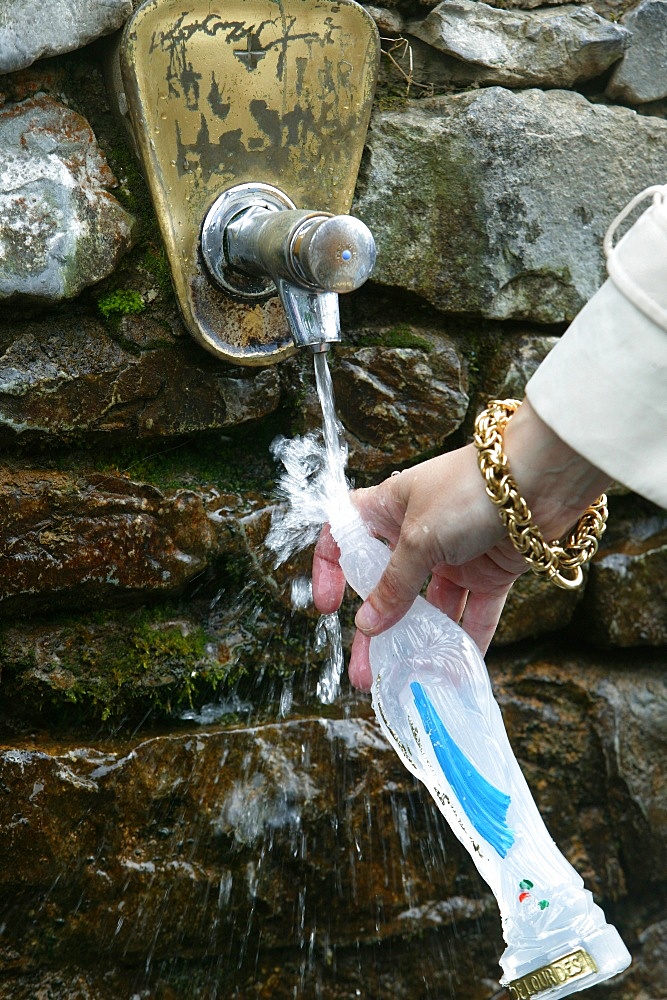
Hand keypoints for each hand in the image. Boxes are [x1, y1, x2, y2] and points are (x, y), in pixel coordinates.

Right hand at [312, 401, 609, 689]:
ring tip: (409, 680)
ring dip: (420, 643)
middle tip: (365, 672)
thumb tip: (367, 626)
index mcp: (389, 509)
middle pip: (387, 587)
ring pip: (429, 607)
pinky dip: (467, 641)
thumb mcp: (419, 538)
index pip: (346, 535)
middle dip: (376, 630)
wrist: (540, 478)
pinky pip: (474, 613)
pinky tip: (456, 672)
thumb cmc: (468, 491)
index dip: (331, 568)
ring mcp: (454, 555)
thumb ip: (394, 586)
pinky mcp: (490, 572)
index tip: (329, 607)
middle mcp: (418, 533)